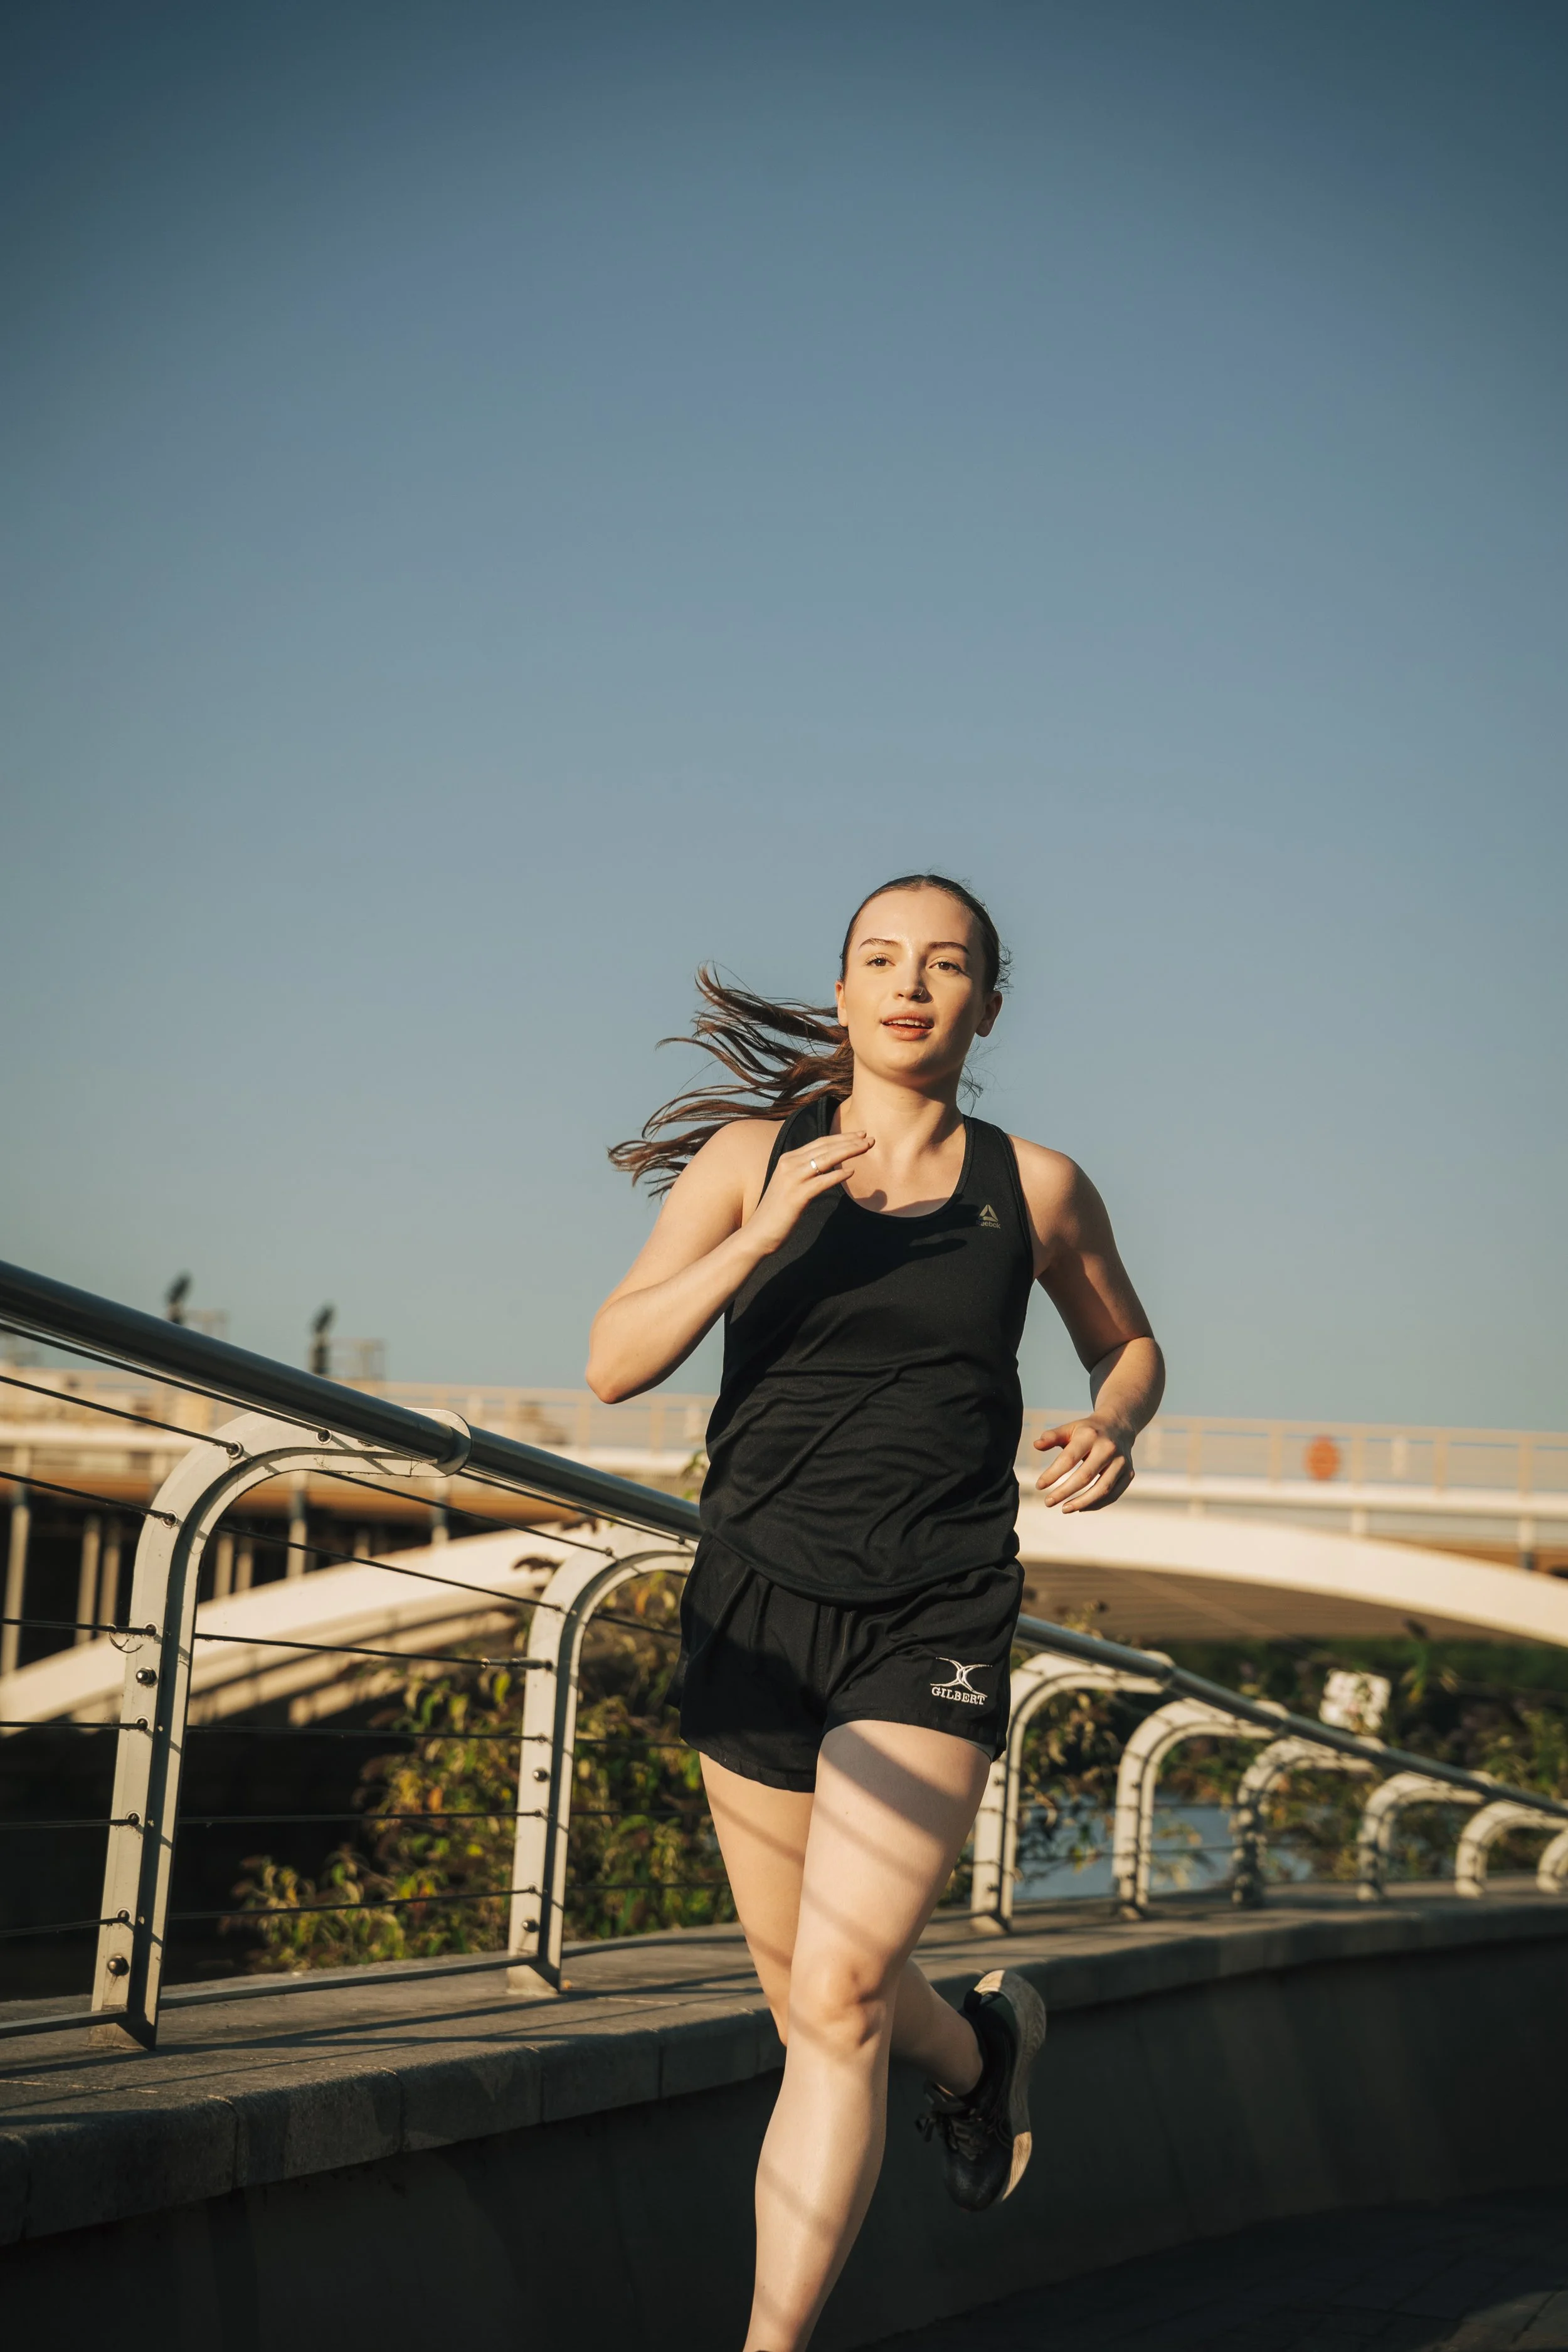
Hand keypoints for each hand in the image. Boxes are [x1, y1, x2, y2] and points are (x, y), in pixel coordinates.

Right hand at [743, 1130, 873, 1257]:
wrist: (759, 1232)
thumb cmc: (779, 1211)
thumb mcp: (792, 1185)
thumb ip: (806, 1173)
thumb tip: (828, 1168)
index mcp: (788, 1159)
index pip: (820, 1143)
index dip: (841, 1137)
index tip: (860, 1135)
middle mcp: (789, 1164)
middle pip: (825, 1147)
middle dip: (849, 1141)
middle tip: (870, 1139)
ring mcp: (791, 1179)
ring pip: (825, 1159)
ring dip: (848, 1152)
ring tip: (867, 1148)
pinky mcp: (796, 1196)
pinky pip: (821, 1182)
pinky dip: (837, 1176)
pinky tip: (852, 1172)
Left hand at [1032, 1415, 1133, 1511]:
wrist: (1118, 1426)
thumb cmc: (1087, 1431)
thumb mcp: (1069, 1428)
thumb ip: (1052, 1436)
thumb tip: (1036, 1445)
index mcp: (1090, 1435)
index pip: (1069, 1459)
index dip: (1053, 1474)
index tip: (1039, 1486)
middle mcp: (1108, 1448)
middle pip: (1085, 1477)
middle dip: (1064, 1492)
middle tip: (1048, 1502)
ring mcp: (1121, 1462)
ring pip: (1102, 1489)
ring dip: (1081, 1503)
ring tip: (1064, 1509)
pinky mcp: (1129, 1473)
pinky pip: (1113, 1495)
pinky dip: (1096, 1504)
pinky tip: (1080, 1507)